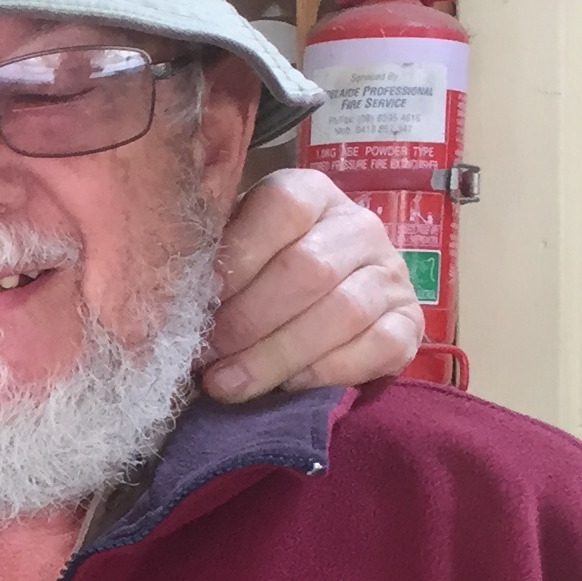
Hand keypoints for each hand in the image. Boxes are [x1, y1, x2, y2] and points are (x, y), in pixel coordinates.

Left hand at [199, 167, 424, 400]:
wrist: (327, 299)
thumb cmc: (261, 272)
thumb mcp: (234, 251)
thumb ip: (212, 262)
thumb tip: (172, 304)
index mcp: (310, 193)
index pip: (281, 207)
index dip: (239, 255)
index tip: (200, 299)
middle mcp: (358, 226)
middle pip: (309, 268)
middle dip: (248, 319)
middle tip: (206, 355)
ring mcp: (390, 274)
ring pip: (343, 311)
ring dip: (276, 355)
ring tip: (228, 384)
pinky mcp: (410, 322)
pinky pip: (378, 347)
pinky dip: (326, 371)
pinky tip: (286, 387)